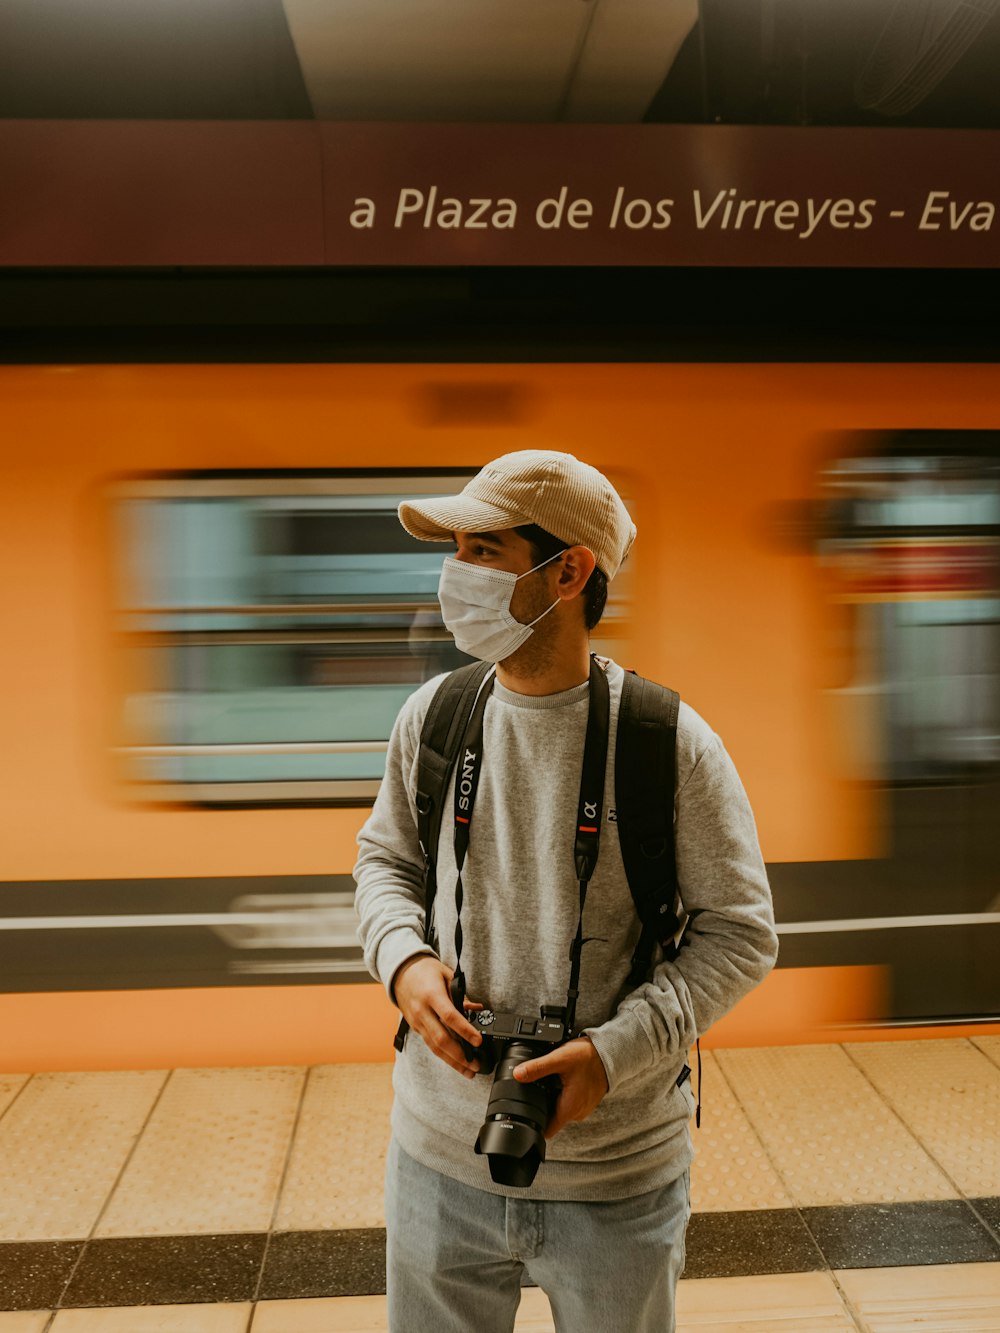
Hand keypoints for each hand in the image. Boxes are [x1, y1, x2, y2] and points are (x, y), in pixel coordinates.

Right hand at [392, 955, 482, 1078]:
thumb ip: (461, 994)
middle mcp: (422, 1011)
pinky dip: (444, 1055)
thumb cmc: (425, 971)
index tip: (478, 1041)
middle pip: (441, 1039)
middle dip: (459, 1055)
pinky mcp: (416, 1028)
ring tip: (469, 1071)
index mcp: (431, 995)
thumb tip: (477, 1010)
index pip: (450, 1017)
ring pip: (435, 1047)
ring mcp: (417, 1022)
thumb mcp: (446, 974)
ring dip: (452, 1061)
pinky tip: (455, 1062)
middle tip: (476, 1064)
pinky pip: (430, 1044)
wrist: (400, 972)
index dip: (465, 1030)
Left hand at [512, 1036, 609, 1138]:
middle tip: (533, 1089)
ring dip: (552, 1098)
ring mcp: (583, 1107)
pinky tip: (561, 1079)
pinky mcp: (586, 1100)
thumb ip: (537, 1068)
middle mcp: (577, 1113)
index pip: (546, 1130)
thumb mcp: (559, 1059)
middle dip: (541, 1106)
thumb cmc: (589, 1058)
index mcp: (569, 1109)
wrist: (611, 1052)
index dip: (534, 1125)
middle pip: (551, 1118)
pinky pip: (569, 1101)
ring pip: (559, 1109)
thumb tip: (517, 1074)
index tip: (523, 1116)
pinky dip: (562, 1093)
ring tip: (549, 1081)